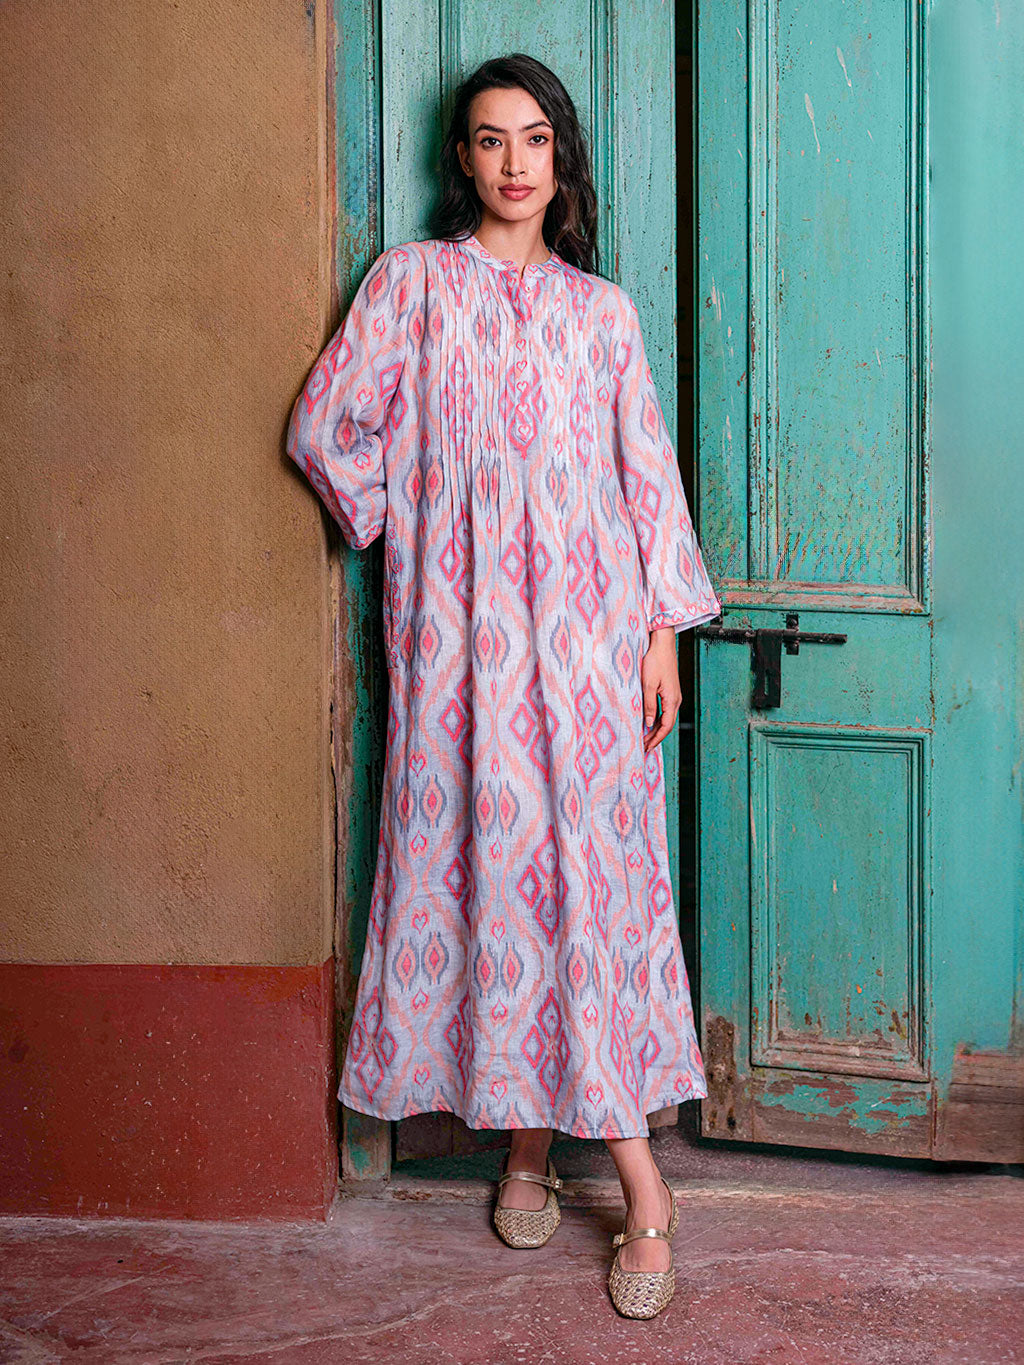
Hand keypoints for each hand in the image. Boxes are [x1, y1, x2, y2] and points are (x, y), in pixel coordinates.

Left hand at [641, 627, 680, 753]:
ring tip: (644, 739)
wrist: (662, 644)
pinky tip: (648, 722)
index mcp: (672, 700)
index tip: (646, 748)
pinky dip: (656, 719)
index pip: (665, 726)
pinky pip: (664, 710)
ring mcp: (673, 695)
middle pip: (666, 725)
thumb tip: (649, 724)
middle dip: (655, 737)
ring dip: (655, 729)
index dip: (656, 739)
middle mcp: (676, 700)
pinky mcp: (669, 691)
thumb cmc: (655, 661)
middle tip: (643, 748)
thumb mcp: (648, 685)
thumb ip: (649, 705)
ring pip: (665, 718)